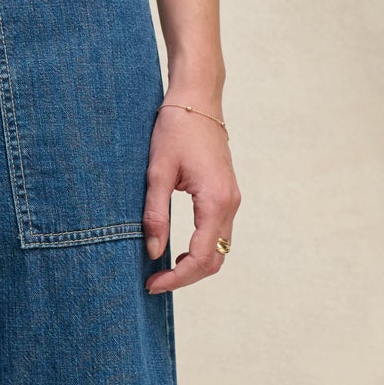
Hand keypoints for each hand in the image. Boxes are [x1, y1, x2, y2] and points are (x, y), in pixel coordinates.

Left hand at [143, 101, 240, 293]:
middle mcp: (230, 203)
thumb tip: (153, 252)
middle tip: (154, 282)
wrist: (197, 100)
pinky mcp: (227, 195)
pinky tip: (177, 251)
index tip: (151, 284)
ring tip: (162, 270)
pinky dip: (201, 250)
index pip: (201, 256)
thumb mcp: (156, 172)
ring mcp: (232, 199)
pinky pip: (219, 234)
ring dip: (194, 265)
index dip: (176, 277)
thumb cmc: (175, 130)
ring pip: (219, 250)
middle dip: (186, 277)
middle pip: (214, 260)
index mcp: (215, 200)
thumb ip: (155, 215)